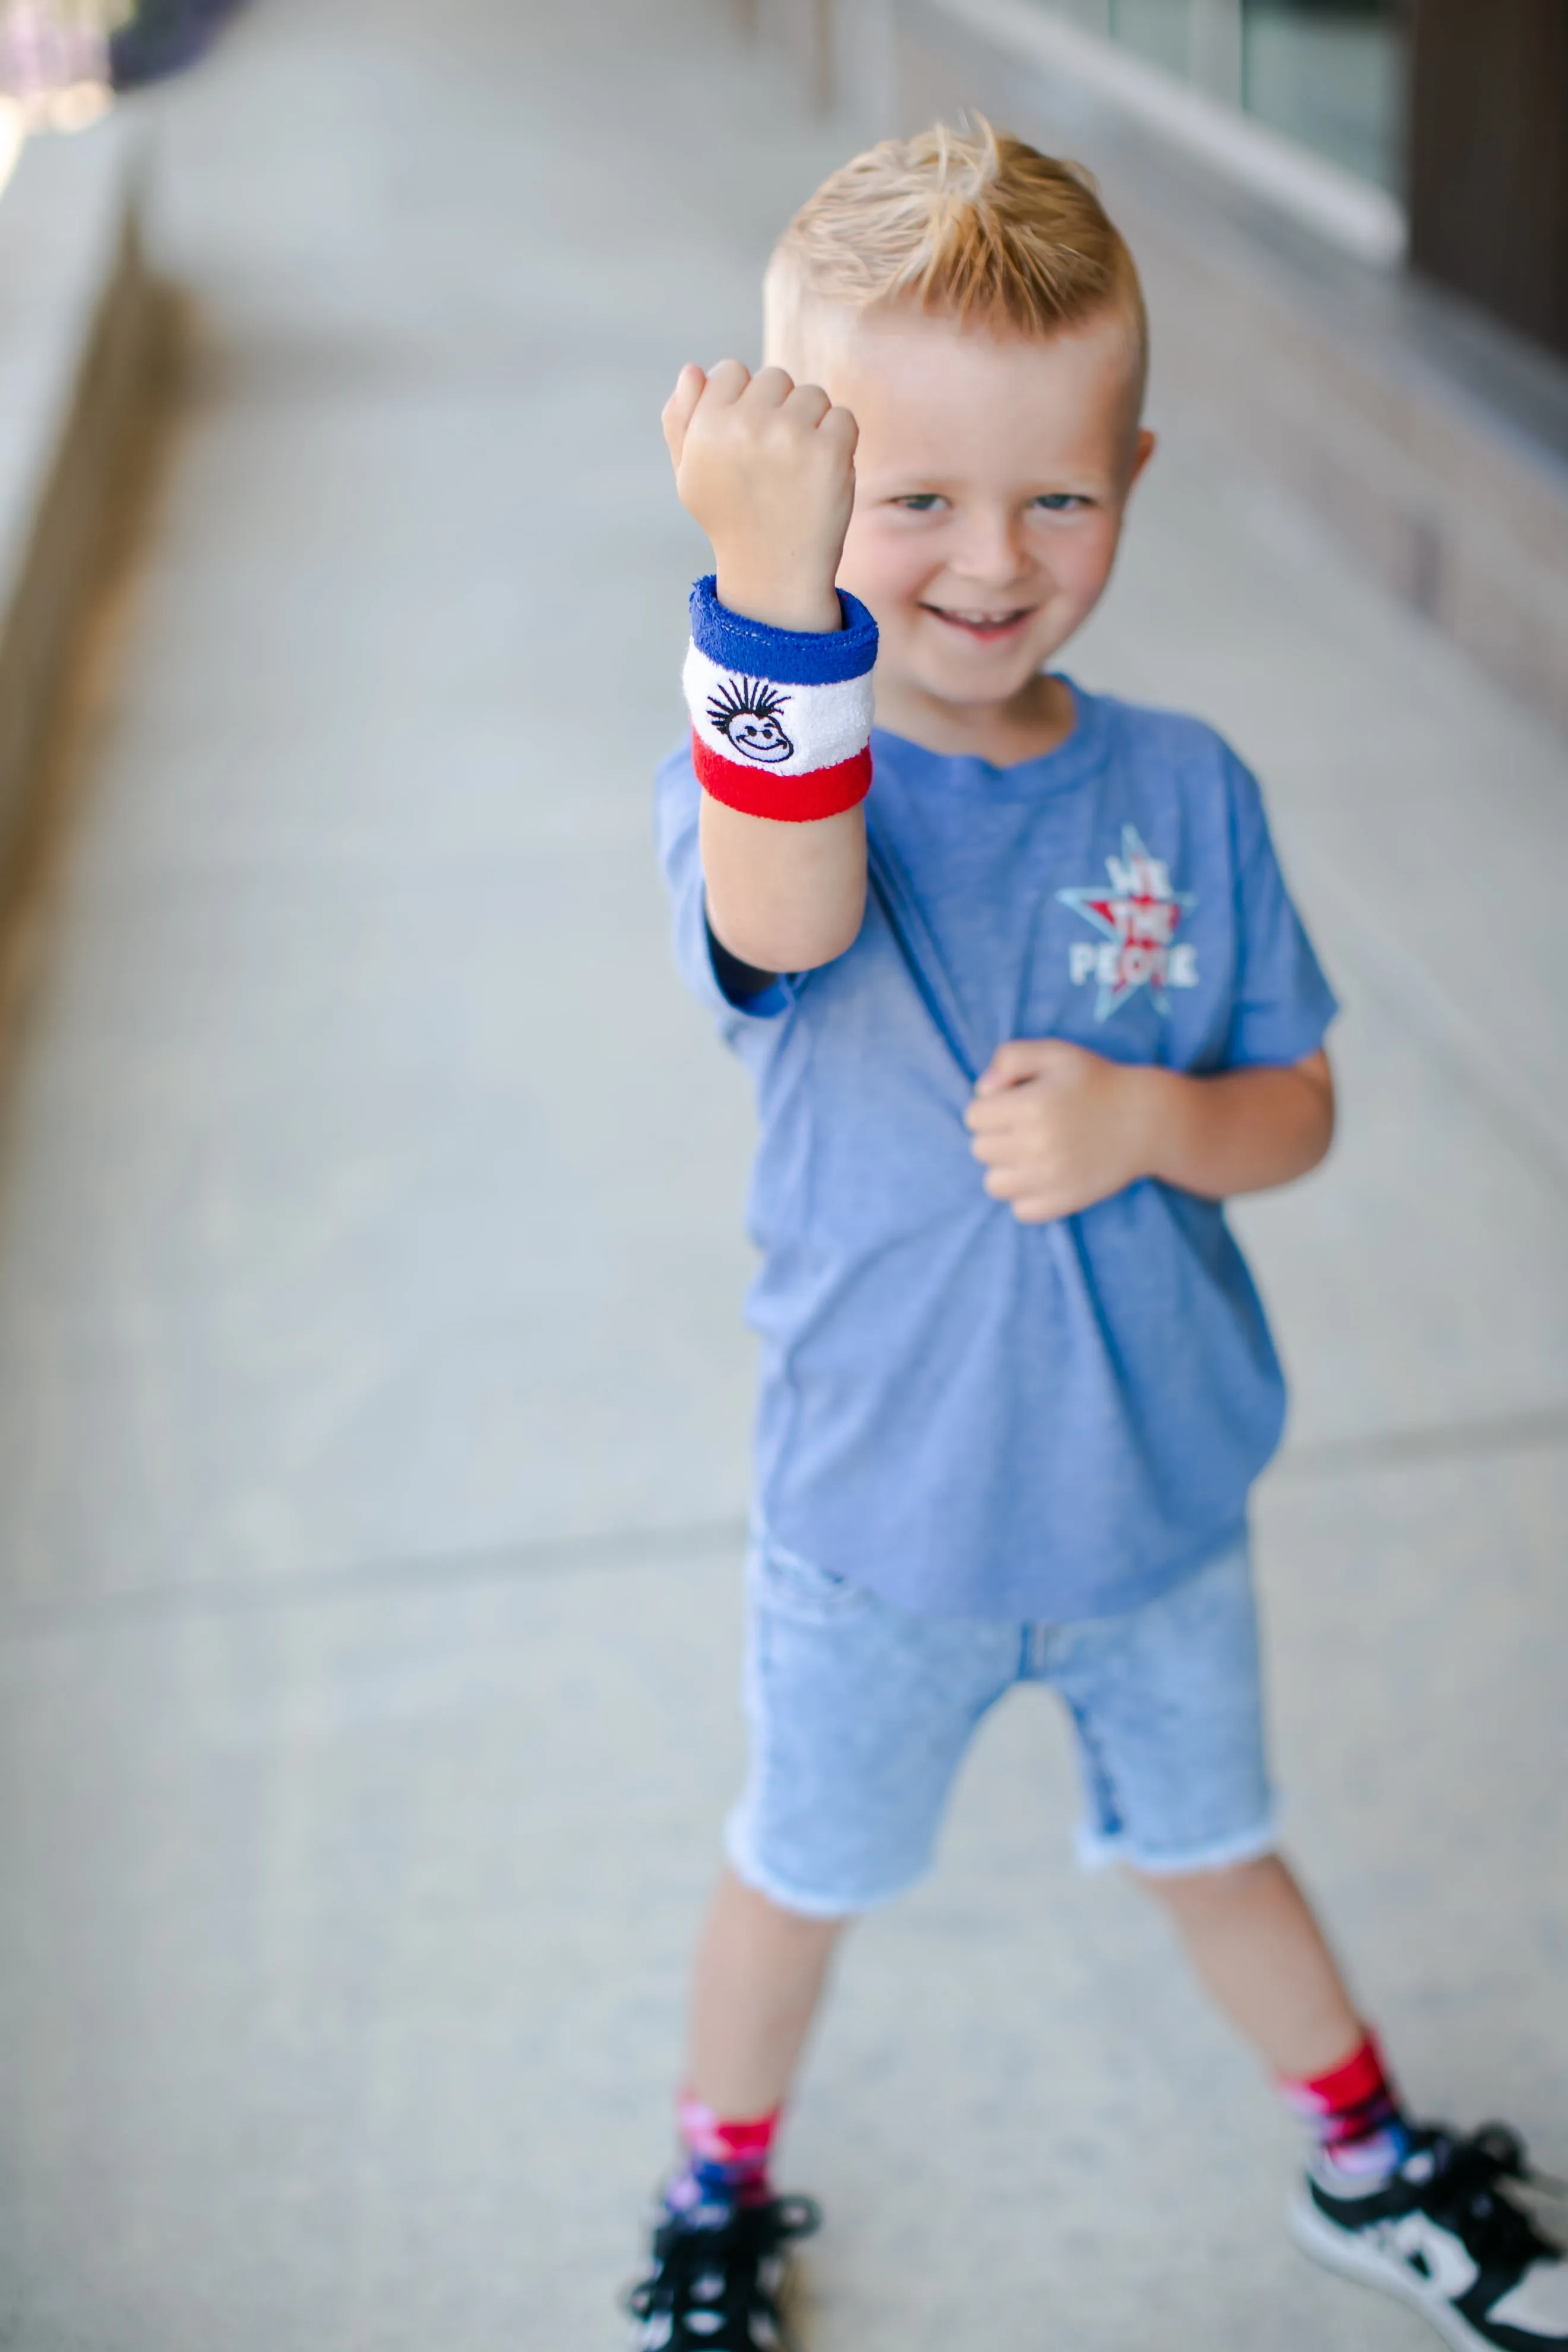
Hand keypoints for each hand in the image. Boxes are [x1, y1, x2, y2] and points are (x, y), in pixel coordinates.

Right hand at [661, 359, 856, 633]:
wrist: (774, 573)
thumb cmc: (731, 518)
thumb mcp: (690, 473)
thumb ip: (680, 420)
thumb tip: (693, 369)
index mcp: (707, 425)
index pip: (730, 370)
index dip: (742, 402)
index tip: (746, 440)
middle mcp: (746, 424)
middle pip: (774, 378)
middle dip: (779, 411)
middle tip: (774, 461)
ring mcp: (790, 436)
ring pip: (812, 395)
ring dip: (812, 425)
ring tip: (798, 469)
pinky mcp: (829, 451)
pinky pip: (842, 418)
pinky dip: (839, 443)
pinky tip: (821, 475)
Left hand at [964, 1039, 1160, 1222]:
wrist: (1147, 1120)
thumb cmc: (1097, 1082)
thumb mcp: (1055, 1052)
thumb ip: (1009, 1058)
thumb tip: (982, 1091)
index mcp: (1030, 1106)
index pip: (973, 1117)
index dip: (990, 1107)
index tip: (1013, 1103)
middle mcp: (1035, 1146)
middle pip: (980, 1149)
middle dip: (997, 1135)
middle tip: (1026, 1127)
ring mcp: (1048, 1179)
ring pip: (993, 1183)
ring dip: (1006, 1168)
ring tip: (1030, 1153)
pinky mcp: (1063, 1203)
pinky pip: (1020, 1210)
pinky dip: (1026, 1196)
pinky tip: (1043, 1176)